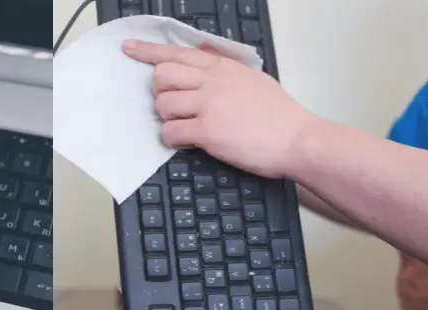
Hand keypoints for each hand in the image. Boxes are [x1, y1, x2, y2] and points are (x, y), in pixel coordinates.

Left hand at [122, 40, 321, 178]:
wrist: (298, 140)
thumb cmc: (279, 115)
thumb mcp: (252, 79)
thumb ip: (225, 67)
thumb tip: (203, 52)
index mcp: (222, 68)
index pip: (177, 52)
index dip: (148, 51)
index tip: (129, 49)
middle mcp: (213, 82)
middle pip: (161, 76)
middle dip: (160, 92)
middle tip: (175, 106)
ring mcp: (209, 105)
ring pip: (163, 105)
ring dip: (168, 119)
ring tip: (188, 127)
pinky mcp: (208, 131)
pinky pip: (170, 133)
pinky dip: (174, 140)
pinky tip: (190, 142)